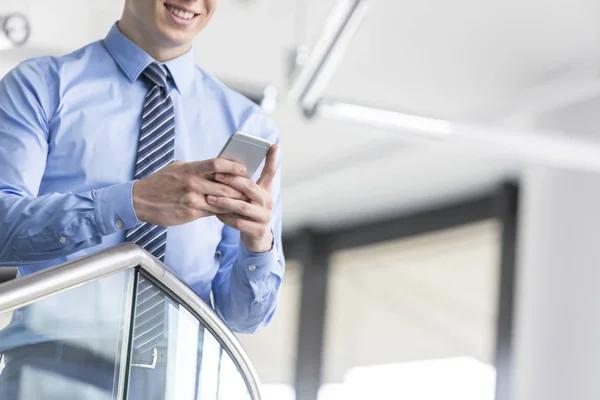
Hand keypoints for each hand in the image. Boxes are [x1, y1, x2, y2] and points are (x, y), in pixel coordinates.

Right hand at [132, 158, 247, 226]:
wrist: (140, 200)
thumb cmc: (161, 182)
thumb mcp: (177, 168)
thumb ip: (196, 168)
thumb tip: (217, 166)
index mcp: (190, 169)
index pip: (217, 164)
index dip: (233, 166)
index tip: (244, 169)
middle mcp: (192, 183)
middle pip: (225, 186)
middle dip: (240, 188)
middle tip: (252, 189)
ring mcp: (191, 199)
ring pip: (222, 201)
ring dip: (235, 202)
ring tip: (246, 201)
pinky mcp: (190, 213)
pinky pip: (213, 212)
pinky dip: (224, 212)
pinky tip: (232, 211)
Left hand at [207, 144, 278, 252]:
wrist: (256, 237)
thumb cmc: (247, 211)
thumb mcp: (247, 197)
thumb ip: (241, 184)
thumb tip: (224, 165)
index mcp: (266, 190)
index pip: (271, 172)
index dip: (272, 159)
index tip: (273, 144)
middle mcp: (268, 202)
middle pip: (250, 187)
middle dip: (232, 181)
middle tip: (216, 175)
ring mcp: (264, 217)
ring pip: (243, 207)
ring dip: (224, 202)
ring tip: (209, 198)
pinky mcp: (258, 231)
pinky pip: (239, 223)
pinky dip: (226, 218)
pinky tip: (215, 214)